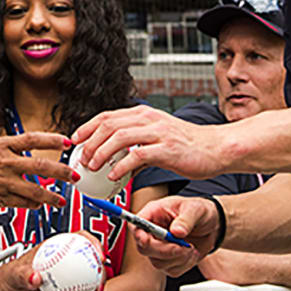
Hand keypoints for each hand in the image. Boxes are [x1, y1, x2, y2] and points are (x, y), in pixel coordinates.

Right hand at [0, 132, 76, 208]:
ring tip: (61, 200)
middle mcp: (5, 162)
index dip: (52, 139)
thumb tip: (15, 151)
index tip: (67, 141)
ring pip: (36, 190)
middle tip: (74, 175)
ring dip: (52, 196)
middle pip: (42, 166)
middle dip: (62, 172)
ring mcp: (3, 181)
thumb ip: (1, 150)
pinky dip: (33, 205)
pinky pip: (22, 203)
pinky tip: (39, 206)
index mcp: (0, 145)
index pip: (33, 139)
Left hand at [0, 232, 103, 290]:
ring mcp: (67, 277)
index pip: (80, 239)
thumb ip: (23, 275)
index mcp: (55, 248)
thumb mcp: (13, 274)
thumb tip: (35, 277)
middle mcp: (64, 261)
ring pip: (90, 281)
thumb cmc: (7, 278)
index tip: (98, 257)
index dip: (94, 244)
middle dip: (101, 274)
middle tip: (97, 288)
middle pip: (91, 261)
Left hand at [73, 104, 229, 179]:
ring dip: (101, 153)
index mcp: (143, 114)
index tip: (75, 142)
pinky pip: (137, 156)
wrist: (216, 148)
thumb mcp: (157, 136)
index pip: (107, 116)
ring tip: (92, 167)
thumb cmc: (186, 145)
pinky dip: (121, 166)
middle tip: (81, 159)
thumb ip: (135, 141)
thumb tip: (113, 157)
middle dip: (89, 142)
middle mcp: (148, 119)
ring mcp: (158, 132)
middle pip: (108, 125)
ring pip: (119, 137)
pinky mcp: (167, 149)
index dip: (87, 128)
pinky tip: (113, 177)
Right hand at [130, 196, 218, 275]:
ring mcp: (159, 249)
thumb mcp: (195, 209)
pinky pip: (172, 270)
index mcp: (153, 214)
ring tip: (191, 246)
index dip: (139, 235)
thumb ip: (186, 219)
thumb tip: (176, 231)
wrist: (213, 226)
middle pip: (144, 249)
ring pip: (158, 263)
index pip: (136, 226)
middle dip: (165, 251)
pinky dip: (185, 264)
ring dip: (178, 258)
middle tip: (183, 246)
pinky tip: (192, 253)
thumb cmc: (200, 211)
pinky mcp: (169, 262)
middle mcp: (152, 233)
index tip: (148, 240)